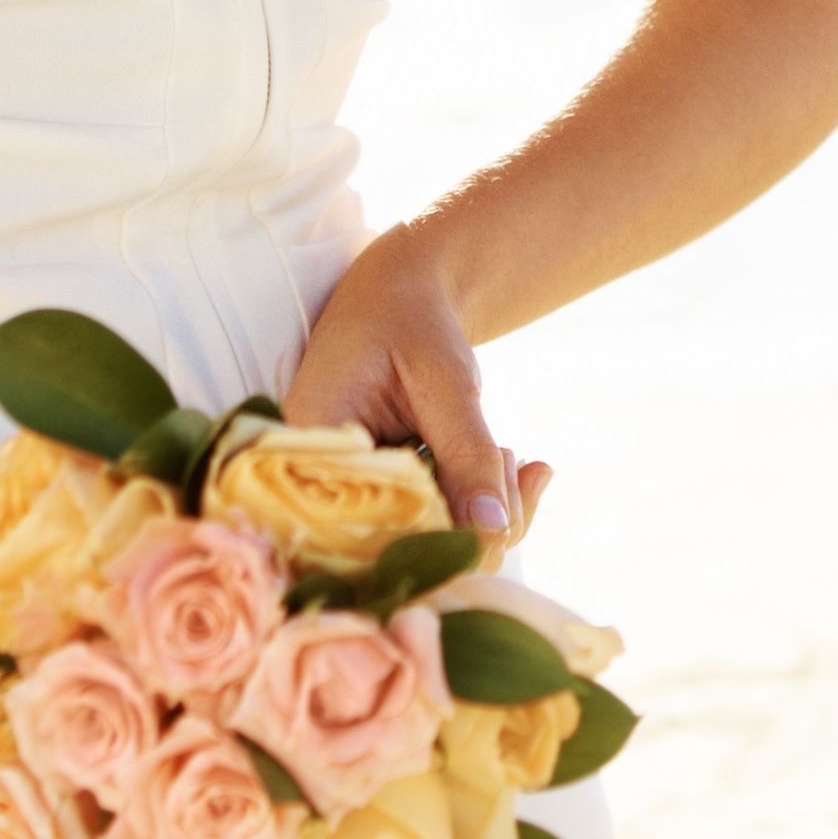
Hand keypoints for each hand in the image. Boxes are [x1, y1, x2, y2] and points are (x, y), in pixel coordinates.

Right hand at [280, 231, 539, 541]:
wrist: (402, 294)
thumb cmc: (411, 321)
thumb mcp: (445, 380)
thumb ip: (466, 453)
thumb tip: (493, 533)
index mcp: (312, 441)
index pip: (366, 525)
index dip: (436, 541)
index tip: (500, 526)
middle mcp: (319, 478)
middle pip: (397, 544)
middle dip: (475, 523)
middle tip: (519, 467)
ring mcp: (351, 491)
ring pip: (425, 540)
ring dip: (488, 511)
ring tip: (515, 458)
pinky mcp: (383, 495)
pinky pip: (436, 522)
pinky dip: (487, 503)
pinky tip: (525, 471)